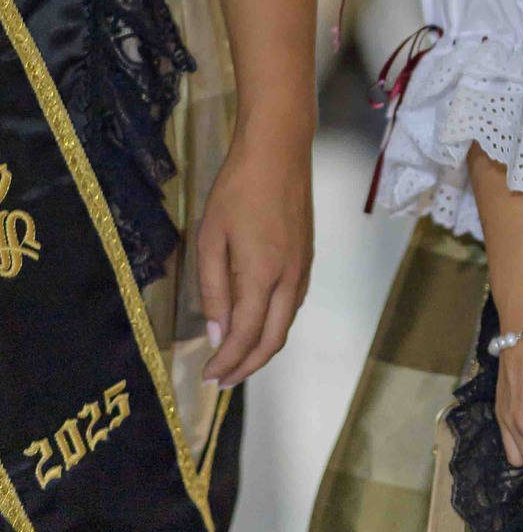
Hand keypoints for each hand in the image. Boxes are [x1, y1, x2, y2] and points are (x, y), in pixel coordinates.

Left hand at [199, 128, 313, 388]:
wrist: (279, 150)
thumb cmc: (237, 189)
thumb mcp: (211, 238)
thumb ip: (214, 289)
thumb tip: (218, 333)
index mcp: (262, 275)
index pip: (245, 337)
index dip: (226, 363)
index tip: (206, 378)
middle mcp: (290, 279)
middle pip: (273, 340)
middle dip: (247, 367)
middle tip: (221, 381)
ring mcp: (303, 268)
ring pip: (286, 324)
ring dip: (262, 349)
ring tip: (236, 360)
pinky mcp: (307, 257)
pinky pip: (293, 305)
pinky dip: (274, 325)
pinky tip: (256, 323)